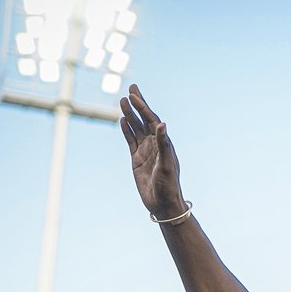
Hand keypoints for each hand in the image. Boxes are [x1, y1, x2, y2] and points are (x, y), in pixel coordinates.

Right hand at [120, 84, 186, 218]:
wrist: (163, 204)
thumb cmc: (168, 185)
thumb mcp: (166, 164)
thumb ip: (163, 144)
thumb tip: (162, 124)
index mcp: (164, 143)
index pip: (152, 119)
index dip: (143, 106)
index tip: (134, 94)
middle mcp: (155, 144)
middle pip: (144, 119)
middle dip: (138, 104)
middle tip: (131, 87)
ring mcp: (145, 151)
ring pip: (136, 128)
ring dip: (130, 114)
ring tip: (122, 100)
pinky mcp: (137, 159)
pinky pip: (131, 141)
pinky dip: (126, 130)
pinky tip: (122, 120)